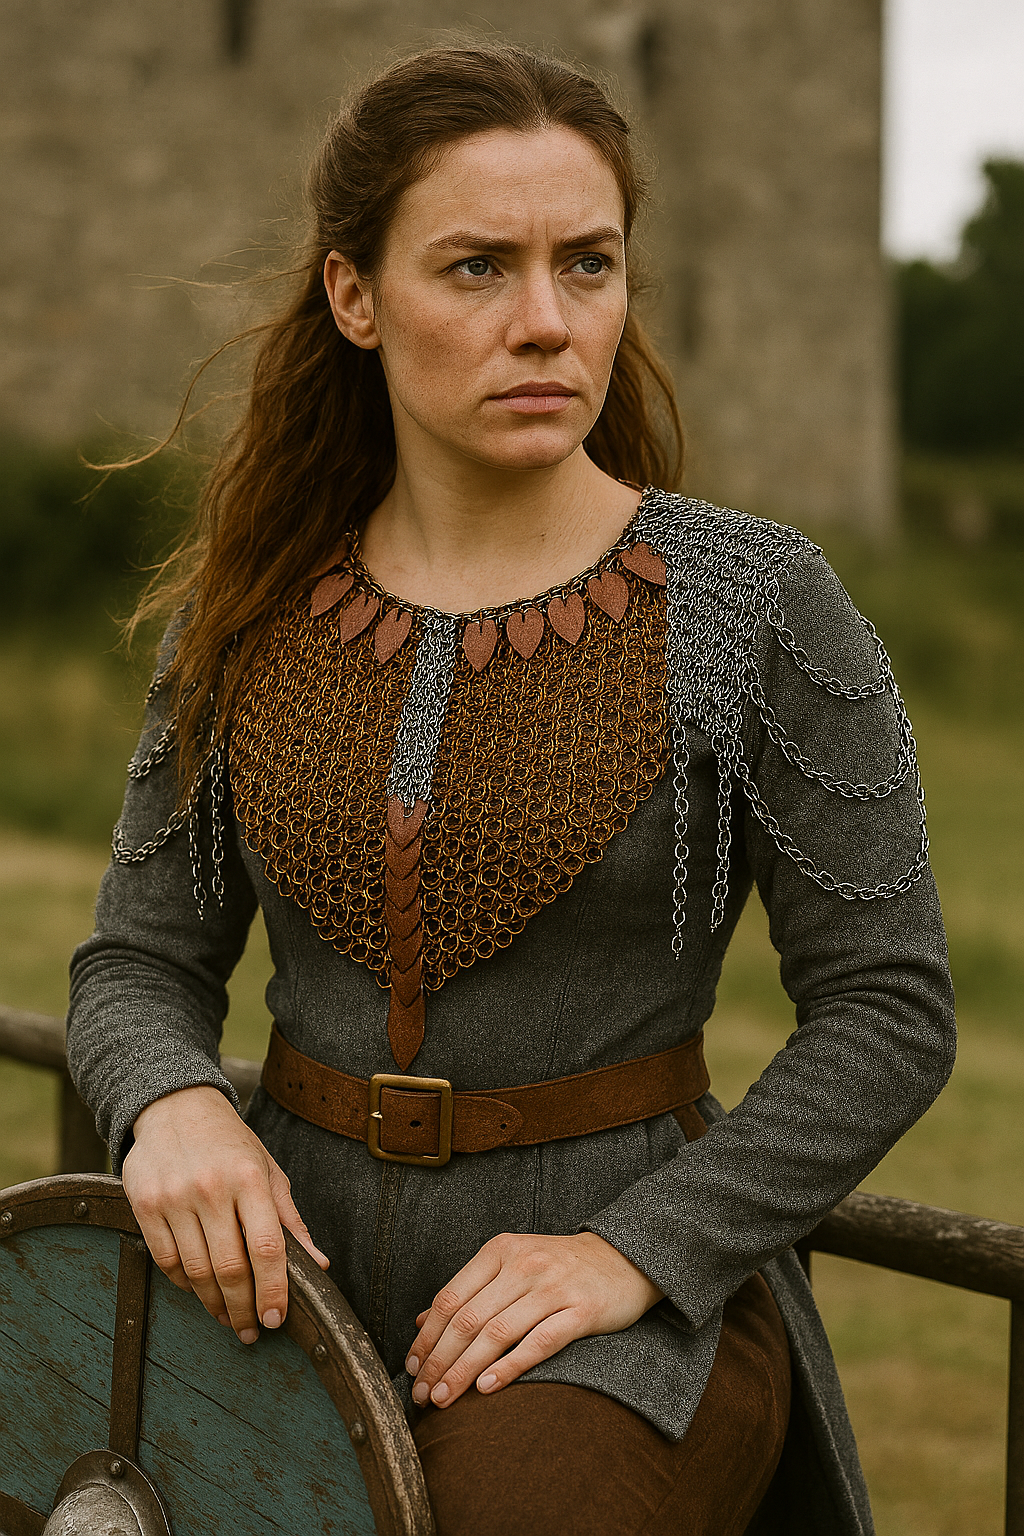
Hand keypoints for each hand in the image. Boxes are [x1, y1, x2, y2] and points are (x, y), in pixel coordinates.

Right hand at [122, 1085, 328, 1343]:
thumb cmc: (230, 1143)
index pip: (266, 1248)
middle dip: (243, 1309)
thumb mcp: (268, 1170)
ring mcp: (173, 1197)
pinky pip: (166, 1261)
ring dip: (214, 1304)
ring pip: (196, 1272)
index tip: (275, 1319)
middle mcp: (210, 1188)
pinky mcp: (143, 1205)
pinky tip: (199, 1290)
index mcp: (249, 1178)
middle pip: (229, 1268)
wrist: (175, 1107)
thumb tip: (318, 1265)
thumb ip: (290, 1220)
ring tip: (228, 1317)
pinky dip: (185, 1284)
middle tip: (250, 1331)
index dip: (273, 1290)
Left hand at [405, 1231, 661, 1408]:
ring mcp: (553, 1286)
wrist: (624, 1257)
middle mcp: (523, 1264)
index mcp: (500, 1250)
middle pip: (468, 1319)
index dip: (427, 1337)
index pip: (450, 1297)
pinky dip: (510, 1367)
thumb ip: (469, 1290)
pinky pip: (539, 1342)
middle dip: (439, 1361)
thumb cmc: (560, 1266)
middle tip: (422, 1394)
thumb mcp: (511, 1264)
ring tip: (445, 1398)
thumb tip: (420, 1321)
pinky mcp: (582, 1311)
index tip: (412, 1368)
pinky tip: (487, 1387)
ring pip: (497, 1333)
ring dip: (464, 1370)